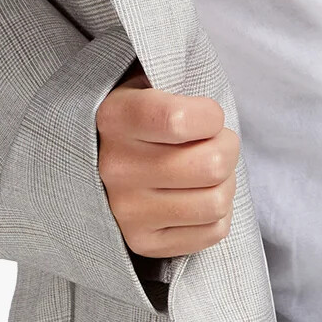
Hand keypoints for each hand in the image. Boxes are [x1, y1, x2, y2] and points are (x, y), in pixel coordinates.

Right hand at [94, 67, 238, 258]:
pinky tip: (197, 196)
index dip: (210, 116)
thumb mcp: (146, 82)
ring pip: (217, 201)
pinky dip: (217, 213)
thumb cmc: (140, 116)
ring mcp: (125, 211)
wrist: (94, 161)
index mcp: (113, 118)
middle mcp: (114, 168)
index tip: (205, 115)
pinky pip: (212, 232)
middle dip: (227, 146)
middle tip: (215, 142)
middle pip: (212, 164)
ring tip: (207, 171)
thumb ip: (175, 78)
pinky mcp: (143, 242)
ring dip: (225, 182)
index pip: (180, 120)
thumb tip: (212, 91)